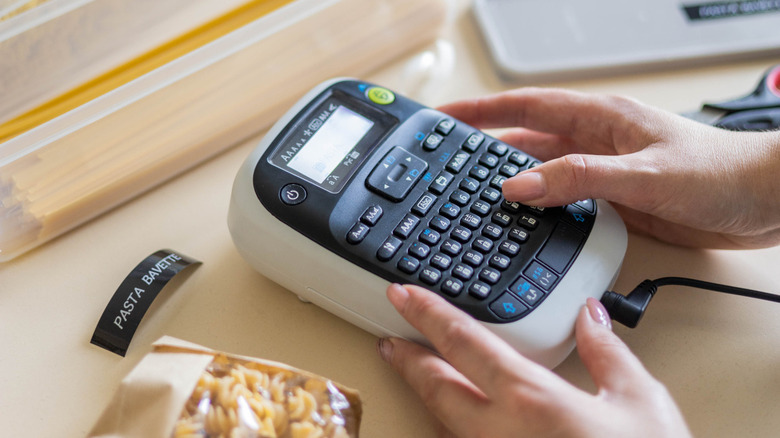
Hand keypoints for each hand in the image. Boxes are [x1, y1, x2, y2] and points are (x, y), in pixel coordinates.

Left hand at [377, 284, 691, 437]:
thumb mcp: (640, 401)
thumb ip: (608, 352)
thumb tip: (591, 315)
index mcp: (531, 399)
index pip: (462, 342)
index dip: (426, 313)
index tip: (402, 295)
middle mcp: (501, 433)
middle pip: (435, 386)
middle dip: (407, 357)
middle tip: (389, 339)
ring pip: (442, 422)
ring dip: (425, 394)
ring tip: (415, 373)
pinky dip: (450, 428)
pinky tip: (453, 422)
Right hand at [438, 88, 779, 248]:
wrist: (762, 202)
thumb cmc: (718, 171)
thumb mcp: (642, 173)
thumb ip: (578, 178)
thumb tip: (520, 186)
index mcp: (599, 118)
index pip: (526, 107)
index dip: (481, 110)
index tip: (445, 116)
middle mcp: (595, 142)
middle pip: (525, 142)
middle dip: (483, 149)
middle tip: (445, 163)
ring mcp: (602, 172)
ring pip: (542, 174)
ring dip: (509, 183)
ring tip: (471, 195)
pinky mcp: (613, 201)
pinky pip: (563, 202)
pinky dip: (539, 210)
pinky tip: (523, 223)